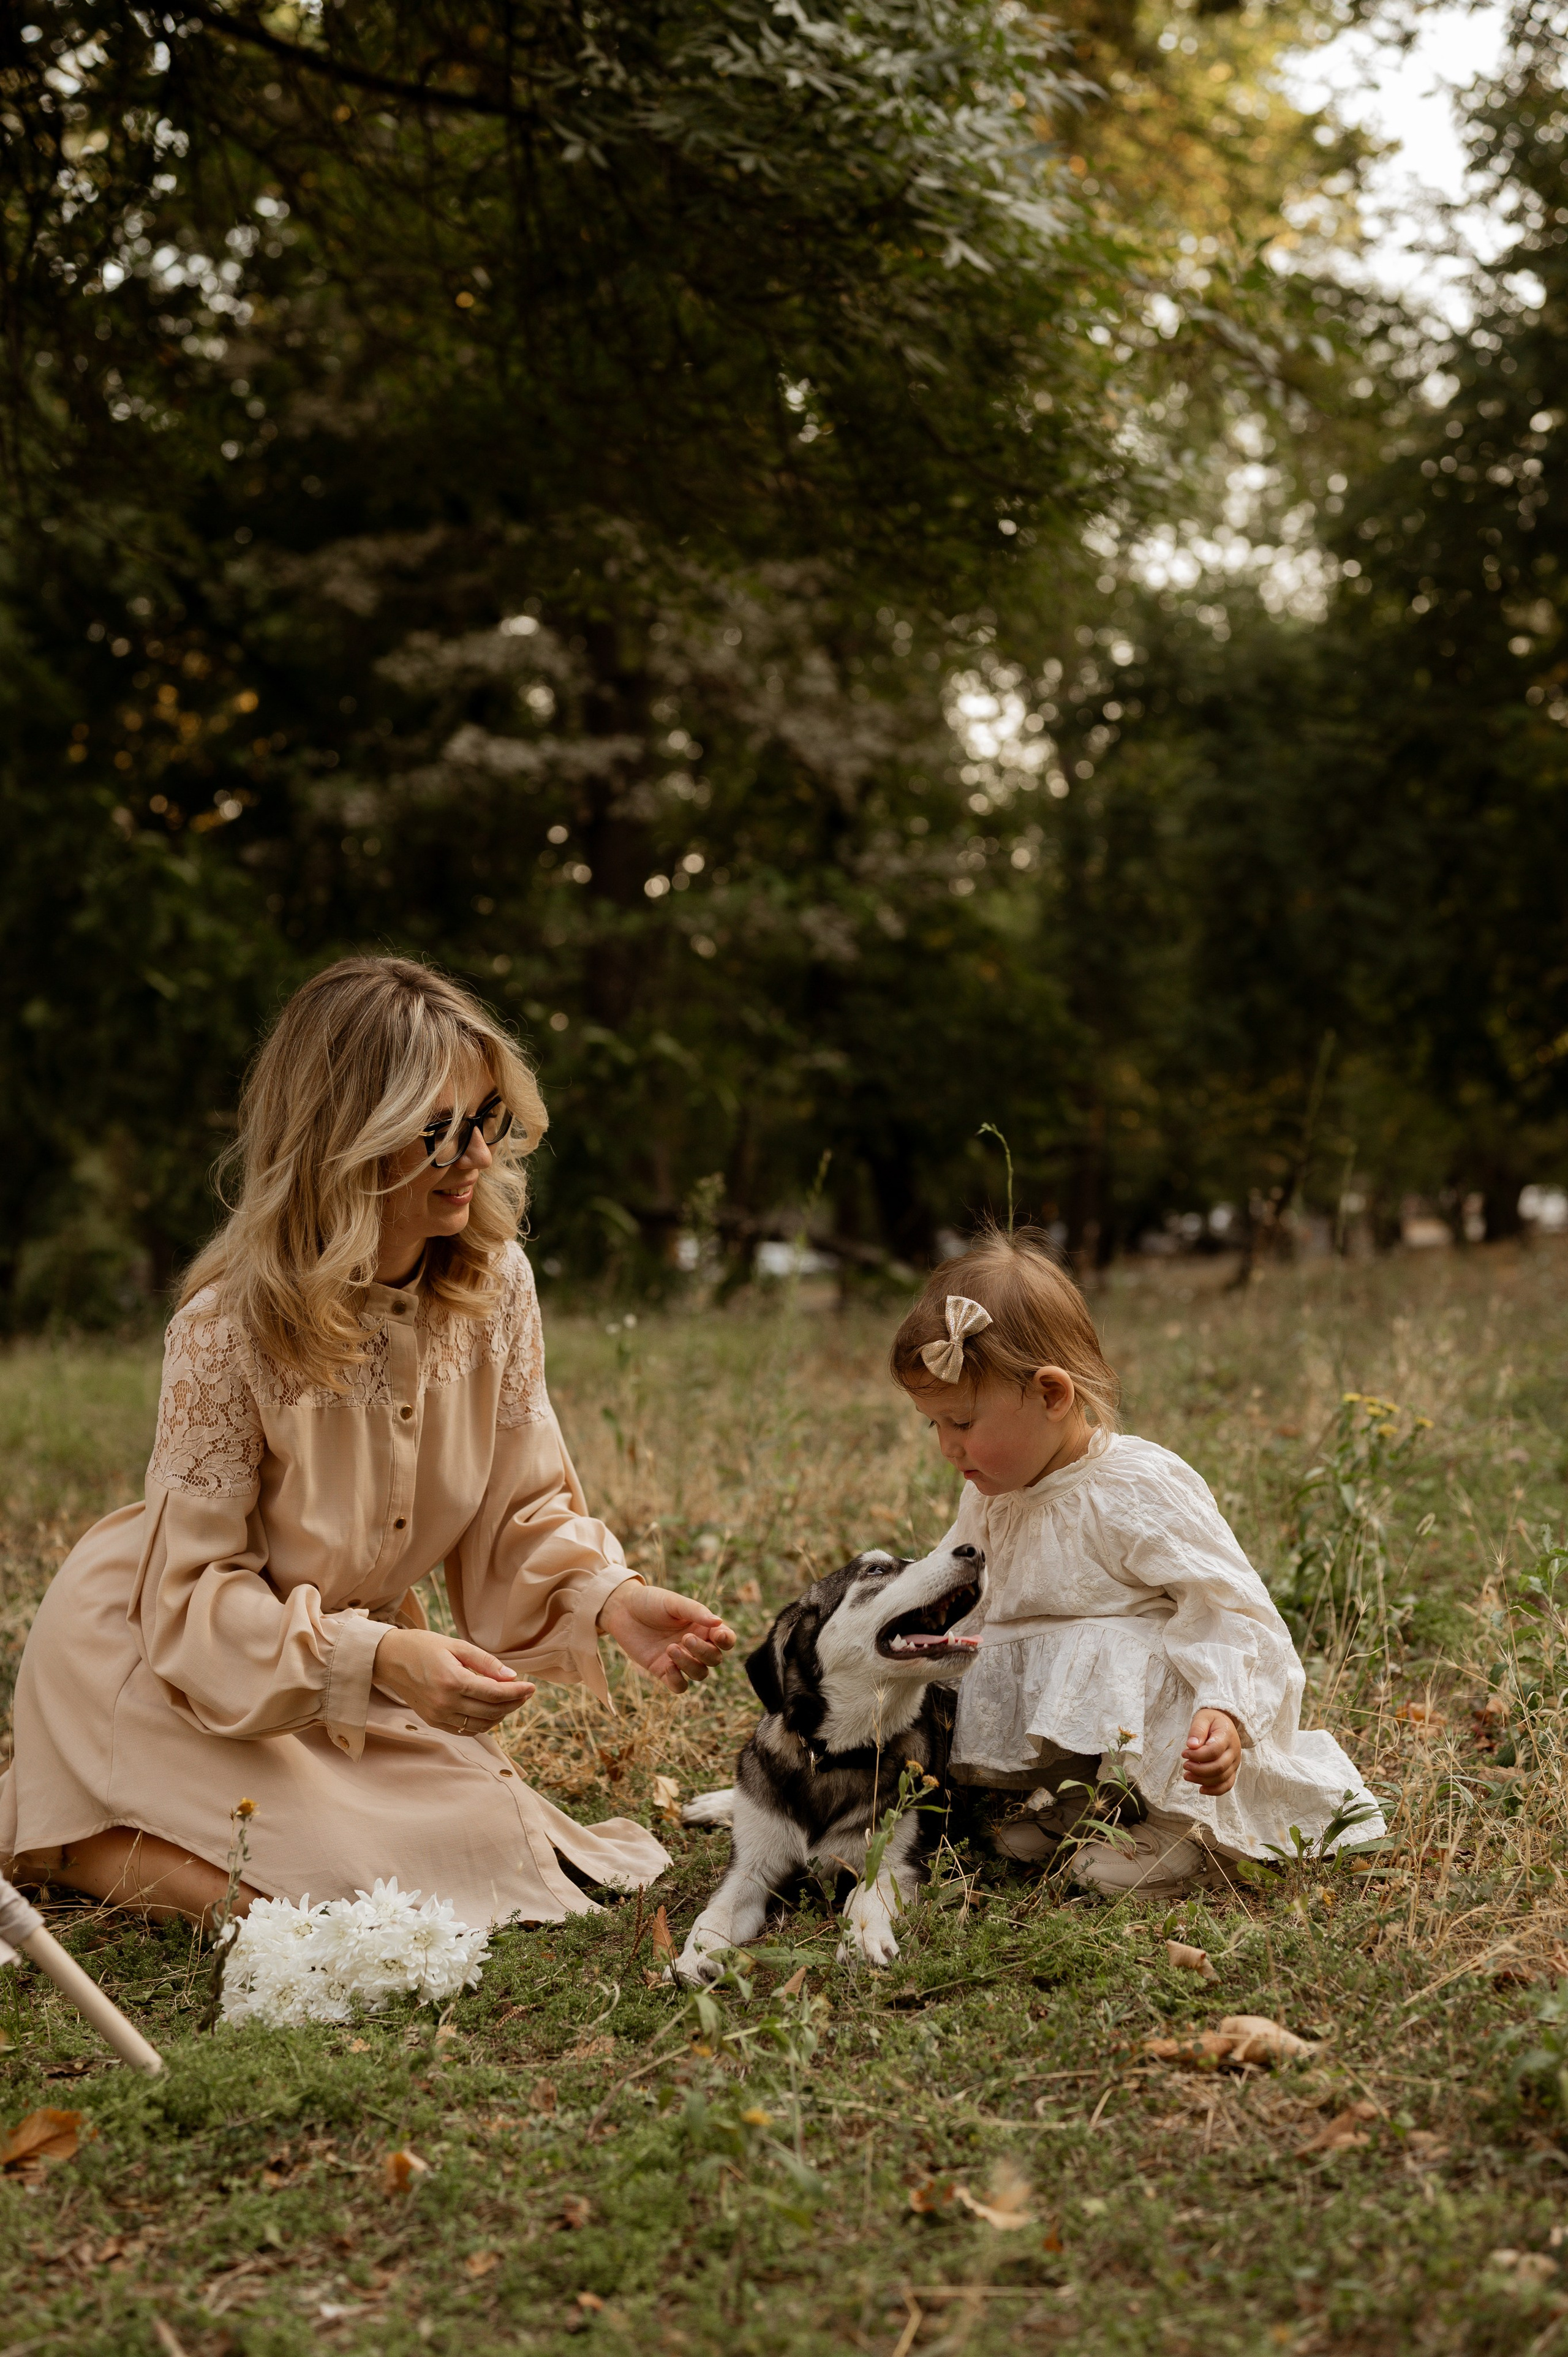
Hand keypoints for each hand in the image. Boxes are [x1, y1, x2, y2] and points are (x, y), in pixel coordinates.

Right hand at [373, 1627, 534, 1734]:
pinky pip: (466, 1730)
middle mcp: (445, 1703)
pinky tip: (491, 1710)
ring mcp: (438, 1715)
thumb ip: (485, 1662)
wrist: (390, 1659)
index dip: (517, 1692)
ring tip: (511, 1700)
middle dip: (513, 1703)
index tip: (532, 1687)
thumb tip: (511, 1676)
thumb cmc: (424, 1646)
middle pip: (491, 1711)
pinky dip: (483, 1723)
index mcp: (452, 1681)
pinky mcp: (433, 1721)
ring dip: (501, 1715)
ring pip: (481, 1724)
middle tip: (525, 1692)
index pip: (494, 1693)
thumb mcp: (457, 1645)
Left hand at [597, 1580, 735, 1692]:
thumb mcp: (673, 1602)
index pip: (726, 1639)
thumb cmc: (650, 1601)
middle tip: (684, 1638)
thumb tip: (719, 1622)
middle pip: (714, 1659)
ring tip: (670, 1649)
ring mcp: (680, 1660)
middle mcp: (695, 1645)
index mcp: (702, 1626)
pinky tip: (668, 1666)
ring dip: (689, 1665)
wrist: (622, 1610)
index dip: (727, 1641)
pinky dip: (678, 1680)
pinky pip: (680, 1686)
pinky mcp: (663, 1671)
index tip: (717, 1635)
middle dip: (703, 1652)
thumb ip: (696, 1611)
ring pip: (700, 1674)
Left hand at [1182, 1707, 1241, 1794]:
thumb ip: (1197, 1730)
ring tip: (1187, 1775)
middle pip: (1219, 1767)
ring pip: (1222, 1778)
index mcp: (1227, 1735)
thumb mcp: (1202, 1718)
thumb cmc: (1211, 1720)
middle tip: (1185, 1765)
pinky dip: (1215, 1790)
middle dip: (1199, 1769)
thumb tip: (1191, 1745)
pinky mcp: (1232, 1771)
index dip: (1198, 1755)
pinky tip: (1201, 1789)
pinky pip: (1227, 1785)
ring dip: (1203, 1780)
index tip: (1184, 1753)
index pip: (1214, 1750)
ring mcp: (1235, 1762)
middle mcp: (1234, 1751)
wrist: (1224, 1722)